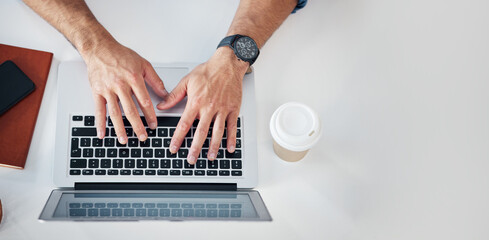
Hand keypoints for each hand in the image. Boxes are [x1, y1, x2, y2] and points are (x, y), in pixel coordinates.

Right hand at [83, 41, 167, 142]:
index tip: (154, 124)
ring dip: (120, 128)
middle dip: (137, 126)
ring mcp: (107, 90)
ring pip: (115, 113)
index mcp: (134, 78)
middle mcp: (120, 85)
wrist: (99, 48)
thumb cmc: (121, 55)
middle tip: (143, 137)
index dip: (150, 114)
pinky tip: (102, 133)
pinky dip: (100, 123)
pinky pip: (99, 110)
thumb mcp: (143, 64)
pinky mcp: (97, 92)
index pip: (144, 101)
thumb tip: (165, 94)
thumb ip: (155, 80)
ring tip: (124, 140)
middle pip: (130, 110)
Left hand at [157, 47, 248, 163]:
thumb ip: (174, 96)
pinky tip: (229, 148)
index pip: (185, 124)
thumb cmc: (209, 71)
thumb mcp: (187, 81)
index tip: (174, 147)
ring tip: (210, 157)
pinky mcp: (233, 109)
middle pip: (201, 132)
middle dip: (195, 148)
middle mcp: (209, 108)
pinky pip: (232, 126)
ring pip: (217, 132)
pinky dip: (231, 138)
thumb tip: (162, 105)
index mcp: (196, 102)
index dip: (178, 137)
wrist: (227, 64)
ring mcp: (222, 109)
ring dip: (213, 146)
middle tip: (191, 159)